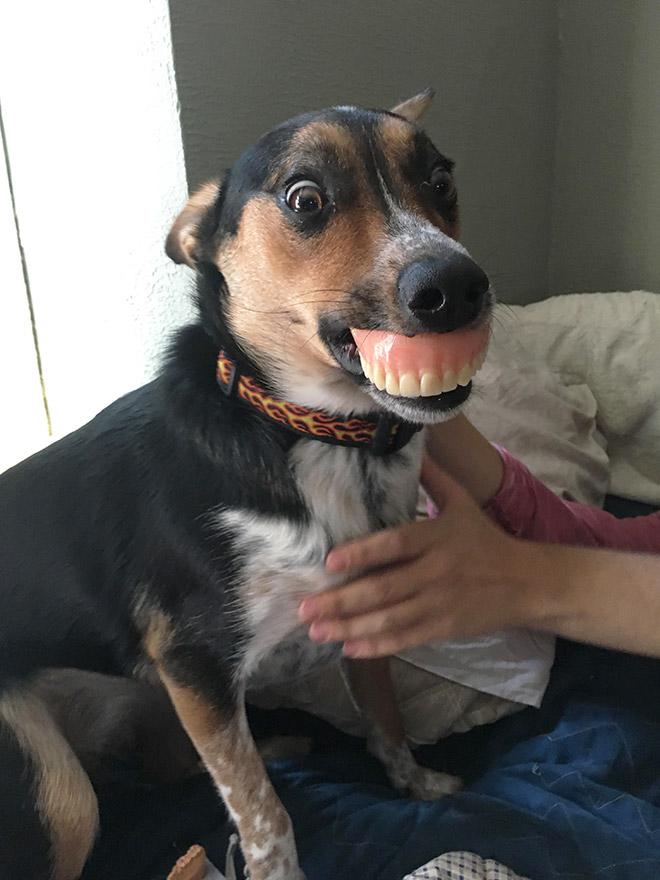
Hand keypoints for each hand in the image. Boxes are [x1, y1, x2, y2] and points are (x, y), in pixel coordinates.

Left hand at [298, 457, 536, 657]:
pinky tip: (349, 647)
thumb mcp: (462, 503)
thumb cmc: (485, 540)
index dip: (363, 553)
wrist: (527, 582)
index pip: (396, 544)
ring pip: (389, 618)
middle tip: (306, 607)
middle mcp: (435, 571)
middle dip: (342, 600)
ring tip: (317, 631)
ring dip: (350, 626)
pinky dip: (377, 645)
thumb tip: (414, 445)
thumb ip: (433, 479)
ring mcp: (439, 603)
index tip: (330, 560)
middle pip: (384, 588)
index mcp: (437, 537)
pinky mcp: (444, 628)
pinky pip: (406, 638)